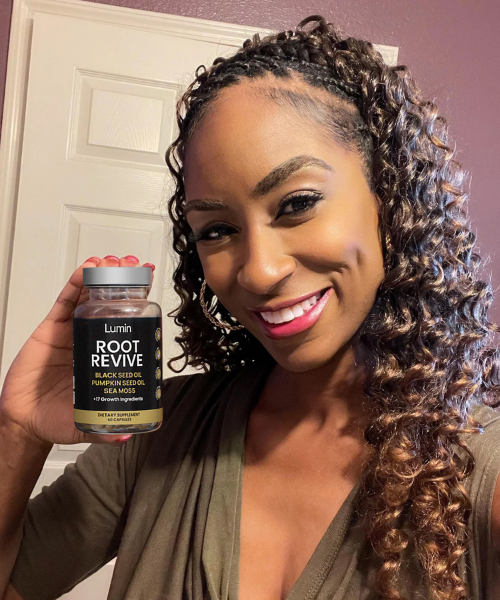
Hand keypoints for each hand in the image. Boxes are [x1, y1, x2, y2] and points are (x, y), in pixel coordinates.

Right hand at [0, 256, 154, 447]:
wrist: (24, 420)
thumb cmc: (57, 418)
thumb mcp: (86, 424)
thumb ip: (105, 429)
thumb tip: (128, 432)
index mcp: (105, 356)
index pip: (125, 324)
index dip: (136, 304)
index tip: (149, 285)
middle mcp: (92, 339)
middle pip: (109, 303)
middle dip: (122, 282)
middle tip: (134, 266)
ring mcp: (72, 331)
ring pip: (88, 296)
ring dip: (101, 275)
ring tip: (113, 260)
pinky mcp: (51, 328)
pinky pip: (64, 301)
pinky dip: (75, 283)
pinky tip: (86, 268)